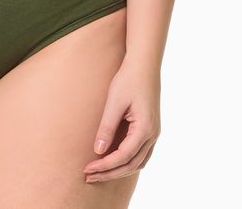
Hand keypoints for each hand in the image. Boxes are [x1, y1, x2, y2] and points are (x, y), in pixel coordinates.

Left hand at [83, 58, 160, 182]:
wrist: (144, 64)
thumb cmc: (128, 79)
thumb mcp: (114, 102)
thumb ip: (107, 127)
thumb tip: (98, 151)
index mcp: (145, 129)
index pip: (123, 157)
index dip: (104, 166)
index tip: (87, 169)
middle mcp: (153, 135)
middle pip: (131, 165)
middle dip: (110, 173)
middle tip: (89, 176)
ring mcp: (154, 133)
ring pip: (138, 162)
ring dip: (119, 169)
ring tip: (99, 172)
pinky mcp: (151, 128)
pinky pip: (141, 153)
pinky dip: (127, 161)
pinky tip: (113, 160)